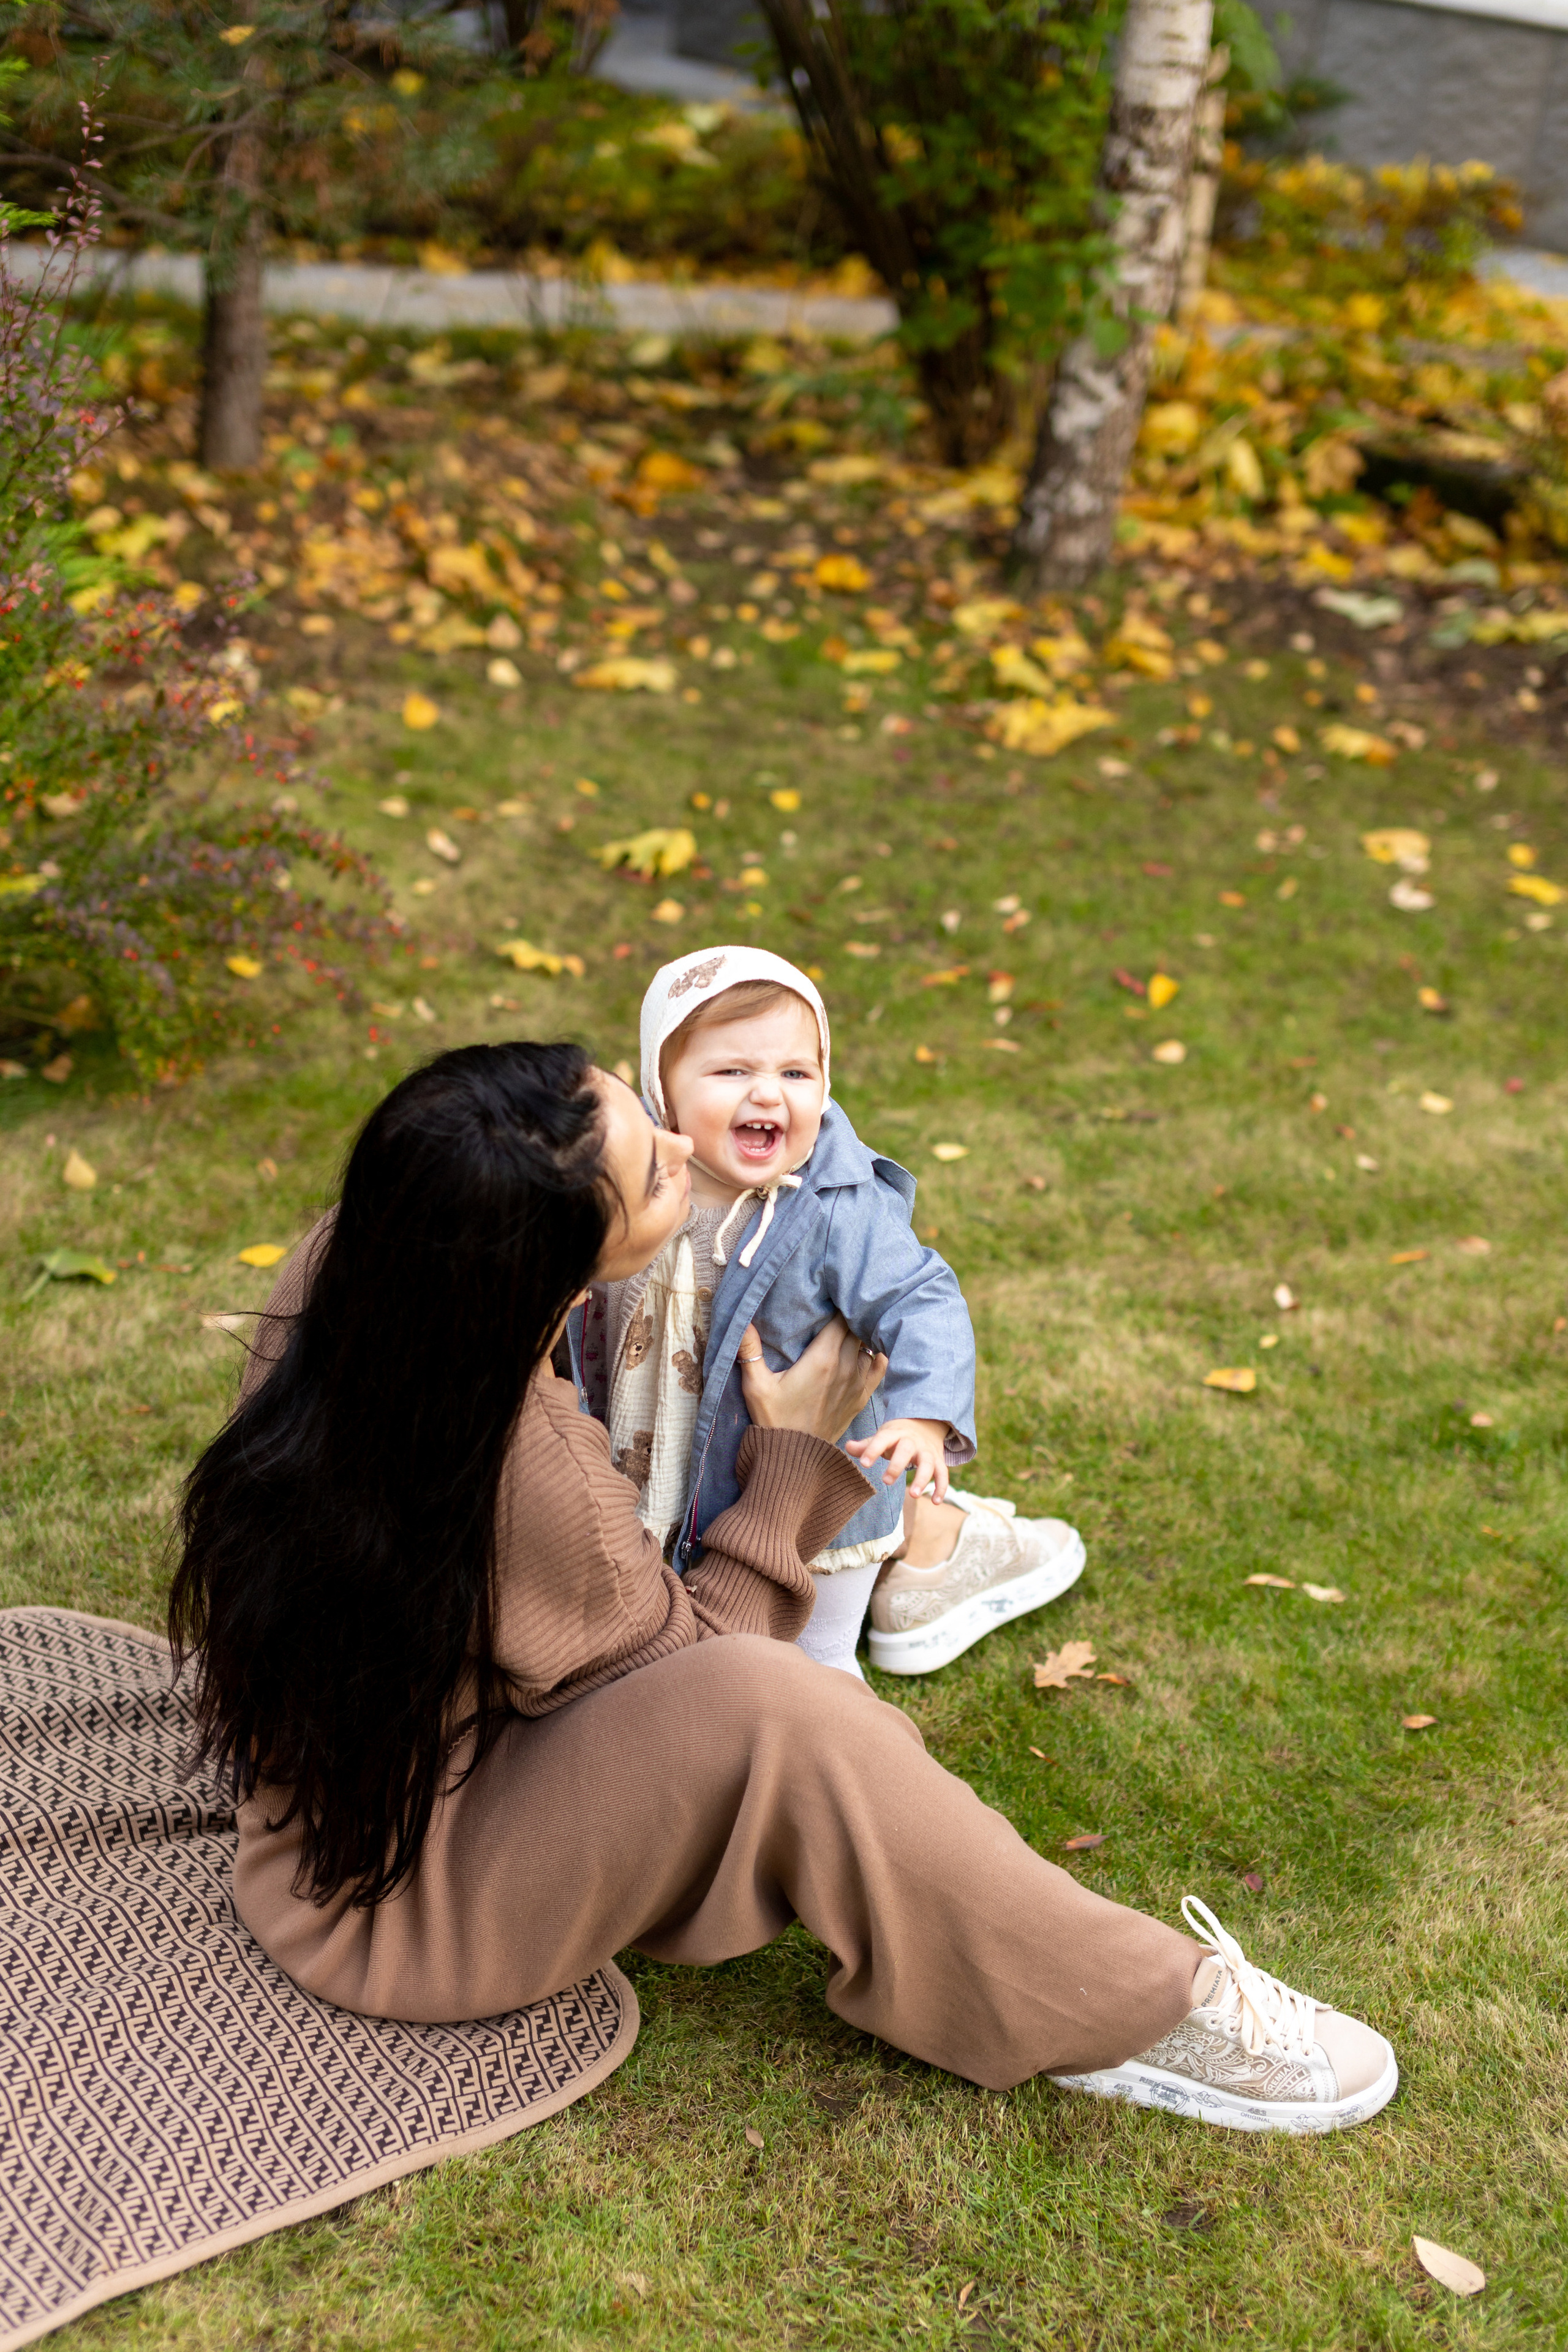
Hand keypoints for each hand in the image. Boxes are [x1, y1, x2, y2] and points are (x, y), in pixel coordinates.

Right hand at [737, 1315, 886, 1443]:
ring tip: (854, 1322)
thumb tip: (741, 1320)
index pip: (841, 1318)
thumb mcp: (756, 1386)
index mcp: (822, 1358)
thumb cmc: (775, 1420)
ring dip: (863, 1333)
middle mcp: (846, 1367)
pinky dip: (877, 1353)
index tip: (831, 1295)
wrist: (797, 1458)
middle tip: (841, 1304)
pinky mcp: (862, 1396)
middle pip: (857, 1328)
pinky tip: (870, 1347)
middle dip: (851, 1314)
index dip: (839, 1304)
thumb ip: (749, 1351)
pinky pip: (879, 1366)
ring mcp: (858, 1382)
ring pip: (869, 1345)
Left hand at [844, 1416, 951, 1500]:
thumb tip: (847, 1447)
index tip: (864, 1464)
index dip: (873, 1450)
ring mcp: (927, 1451)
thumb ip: (866, 1445)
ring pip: (927, 1463)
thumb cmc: (896, 1436)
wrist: (925, 1423)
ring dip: (923, 1479)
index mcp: (894, 1433)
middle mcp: (912, 1441)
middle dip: (897, 1465)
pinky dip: (941, 1488)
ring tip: (913, 1495)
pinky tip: (936, 1502)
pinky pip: (943, 1474)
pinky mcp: (938, 1460)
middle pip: (906, 1450)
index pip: (882, 1439)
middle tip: (886, 1481)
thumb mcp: (882, 1436)